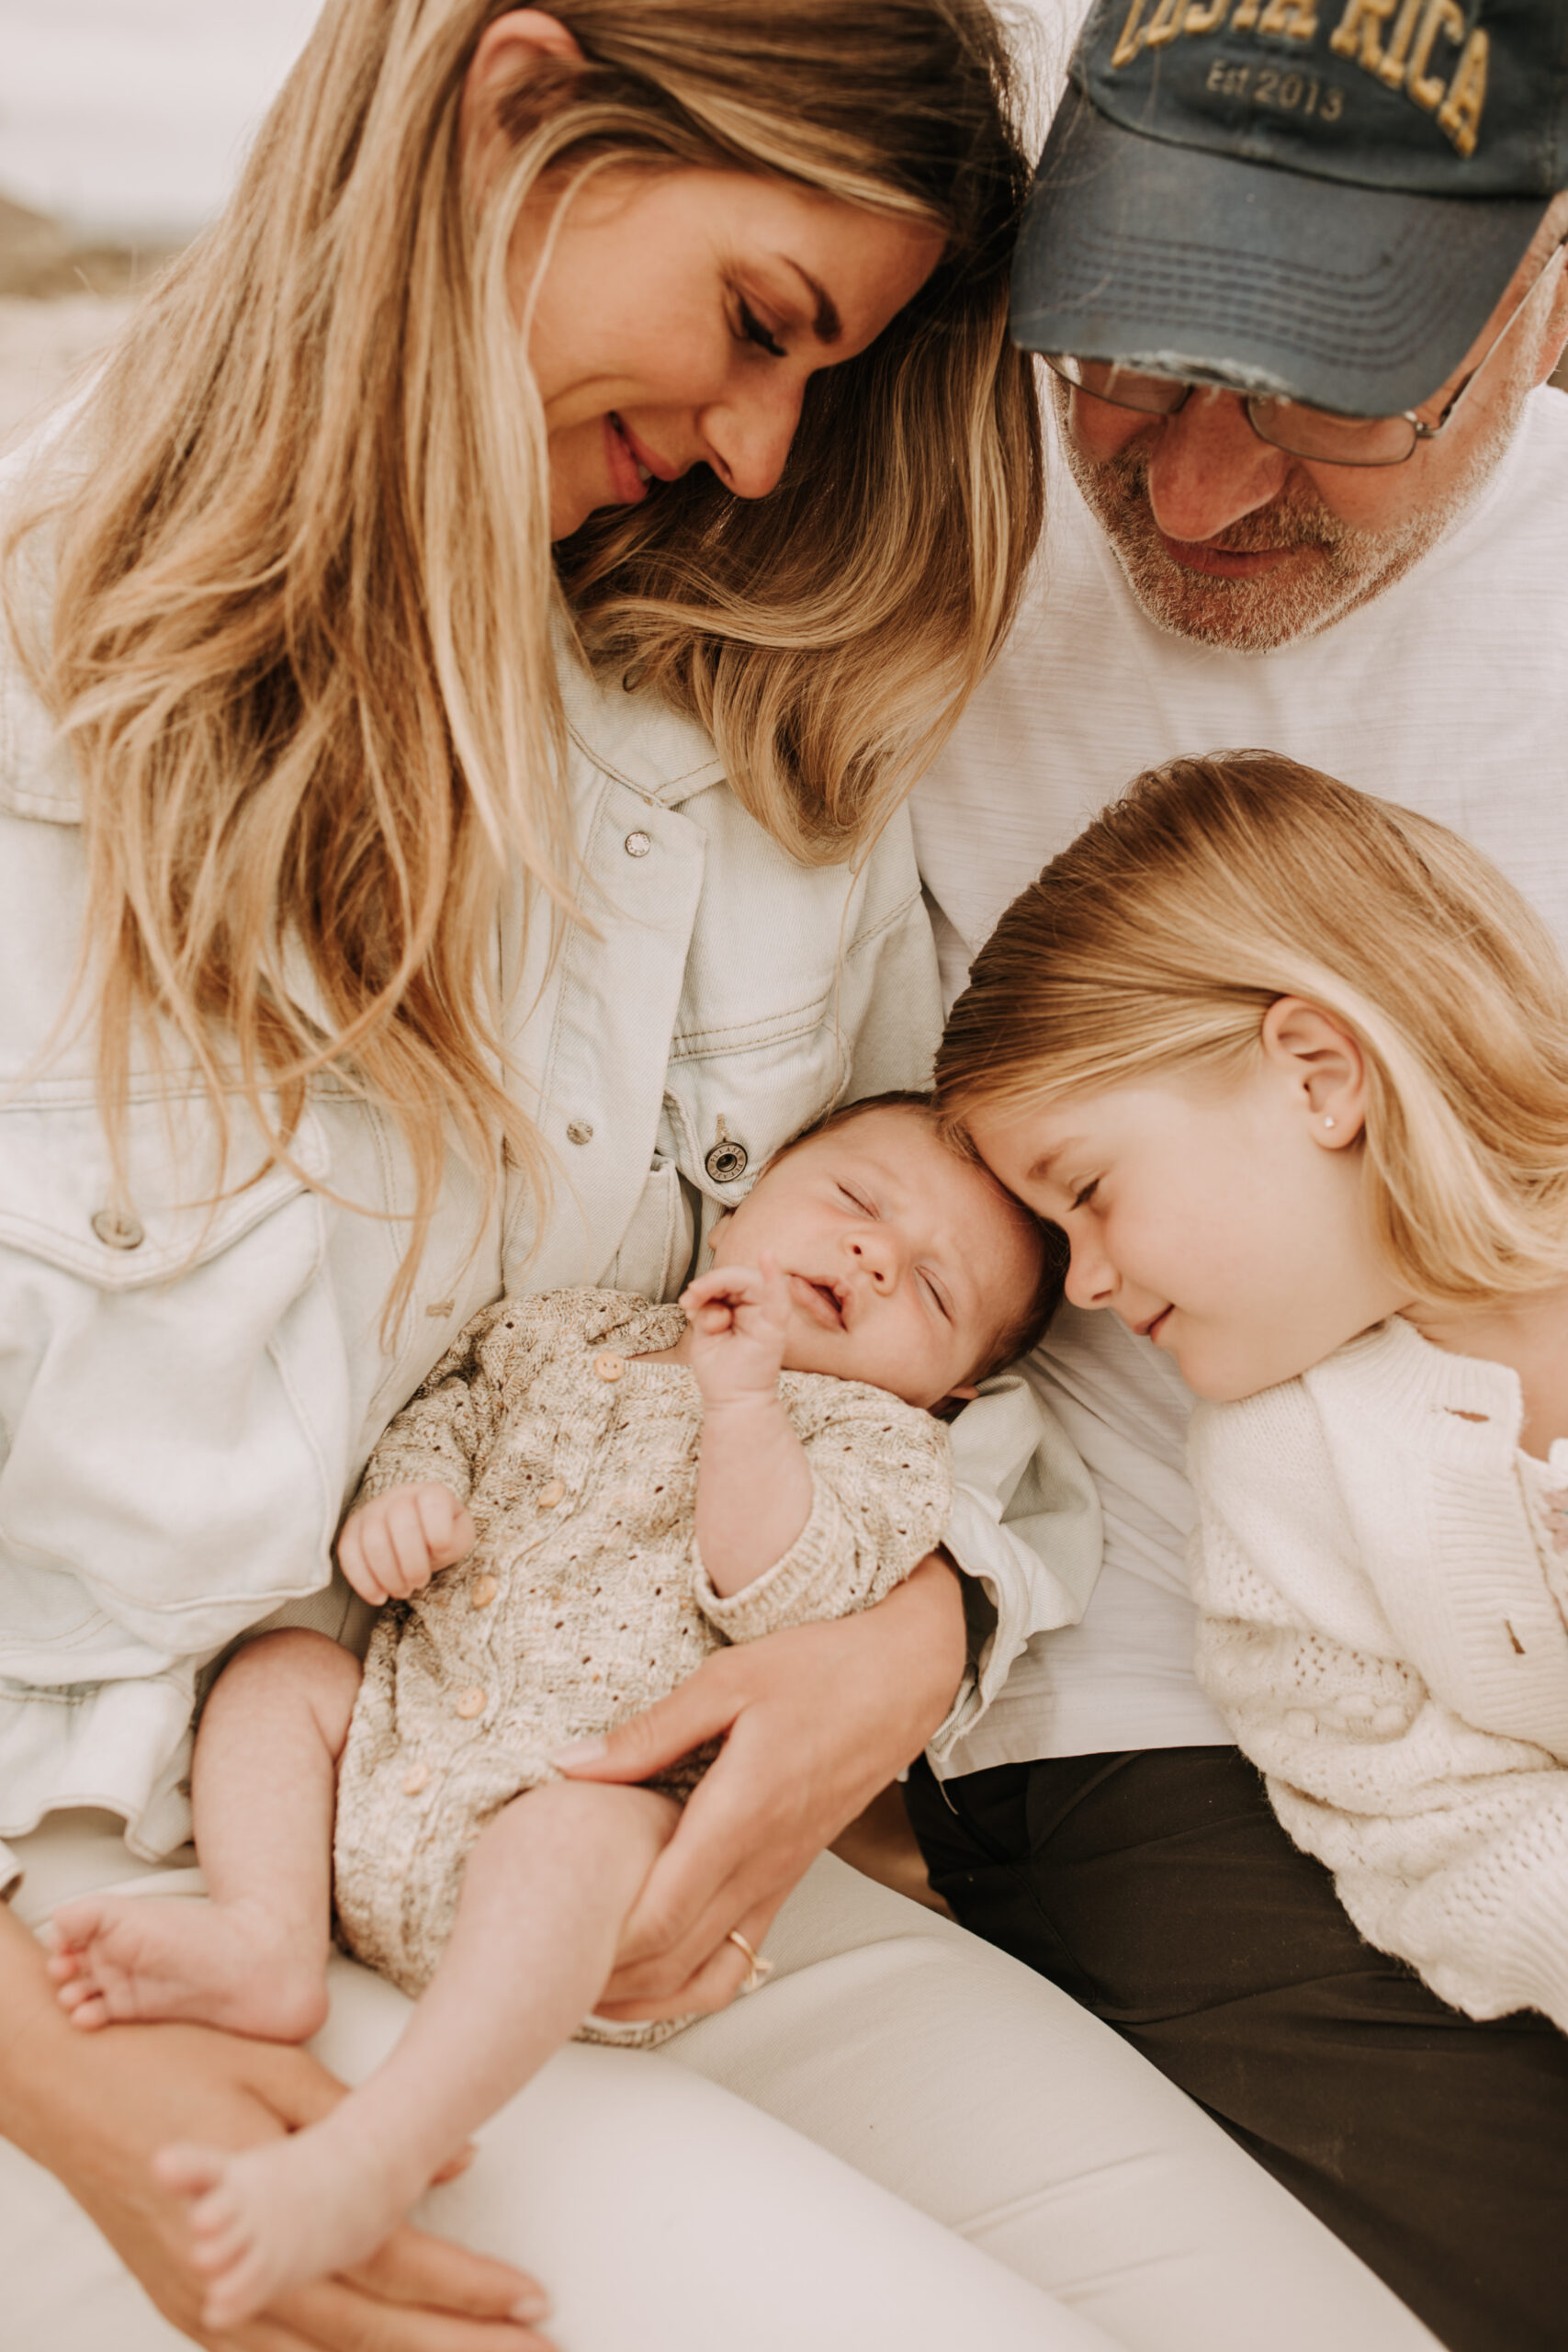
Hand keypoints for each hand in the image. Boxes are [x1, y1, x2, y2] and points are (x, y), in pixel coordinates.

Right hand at [1, 1910, 550, 2350]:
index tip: (534, 2302)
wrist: (64, 2085)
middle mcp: (242, 2285)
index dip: (471, 2290)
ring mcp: (209, 2308)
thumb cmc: (170, 2063)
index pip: (396, 2269)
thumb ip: (359, 2126)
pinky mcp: (187, 2307)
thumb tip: (461, 2161)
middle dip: (459, 2348)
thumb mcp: (275, 2074)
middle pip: (374, 2334)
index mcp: (276, 2219)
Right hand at [339, 1485, 474, 1605]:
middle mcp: (398, 1496)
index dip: (438, 1532)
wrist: (417, 1534)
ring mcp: (371, 1511)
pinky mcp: (351, 1531)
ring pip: (372, 1540)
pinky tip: (379, 1597)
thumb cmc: (442, 1536)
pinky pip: (348, 1554)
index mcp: (431, 1493)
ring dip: (389, 1575)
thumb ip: (456, 1539)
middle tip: (419, 1582)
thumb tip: (437, 1548)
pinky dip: (363, 1581)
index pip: (433, 1502)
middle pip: (399, 1521)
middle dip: (412, 1563)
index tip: (440, 1551)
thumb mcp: (459, 1536)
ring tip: (402, 1590)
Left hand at [552, 1553, 965, 2018]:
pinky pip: (738, 1959)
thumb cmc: (820, 1671)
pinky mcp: (786, 1880)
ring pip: (705, 1972)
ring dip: (641, 1991)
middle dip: (606, 1976)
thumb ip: (648, 1731)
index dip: (602, 1941)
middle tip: (542, 1969)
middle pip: (674, 1957)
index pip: (663, 1912)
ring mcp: (778, 1879)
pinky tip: (647, 1975)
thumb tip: (570, 1763)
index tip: (549, 1934)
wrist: (901, 1682)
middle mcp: (762, 1863)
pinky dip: (687, 1983)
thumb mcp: (727, 1680)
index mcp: (743, 1814)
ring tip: (580, 1983)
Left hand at [679, 1252, 789, 1405]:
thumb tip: (702, 1297)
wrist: (731, 1402)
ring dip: (718, 1283)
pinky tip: (768, 1257)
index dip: (706, 1283)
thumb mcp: (704, 1333)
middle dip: (709, 1283)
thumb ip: (706, 1310)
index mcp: (742, 1306)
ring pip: (750, 1280)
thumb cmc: (720, 1370)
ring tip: (695, 1304)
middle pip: (737, 1276)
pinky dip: (773, 1276)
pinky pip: (779, 1297)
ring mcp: (768, 1315)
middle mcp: (758, 1307)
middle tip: (688, 1301)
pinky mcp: (775, 1326)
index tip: (686, 1302)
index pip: (728, 1280)